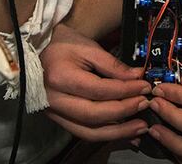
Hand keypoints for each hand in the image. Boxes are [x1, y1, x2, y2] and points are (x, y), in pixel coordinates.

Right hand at [42, 24, 151, 140]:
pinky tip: (125, 134)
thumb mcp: (87, 47)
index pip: (99, 90)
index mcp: (61, 77)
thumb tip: (137, 77)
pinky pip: (84, 133)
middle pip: (95, 115)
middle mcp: (55, 100)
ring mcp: (55, 113)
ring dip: (118, 133)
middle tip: (145, 104)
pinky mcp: (58, 120)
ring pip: (89, 132)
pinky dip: (106, 136)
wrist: (36, 52)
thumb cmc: (62, 45)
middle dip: (124, 112)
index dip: (125, 90)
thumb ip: (112, 64)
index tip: (144, 87)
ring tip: (141, 127)